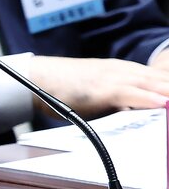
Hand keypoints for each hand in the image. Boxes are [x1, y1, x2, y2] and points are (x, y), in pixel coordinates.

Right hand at [22, 55, 168, 116]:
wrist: (33, 78)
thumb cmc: (62, 88)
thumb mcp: (99, 95)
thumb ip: (122, 103)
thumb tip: (141, 116)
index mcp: (125, 72)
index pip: (162, 80)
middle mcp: (123, 71)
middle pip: (164, 81)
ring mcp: (113, 77)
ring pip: (154, 85)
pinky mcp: (101, 88)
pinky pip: (131, 93)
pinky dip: (150, 99)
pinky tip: (163, 104)